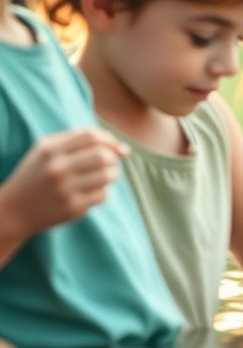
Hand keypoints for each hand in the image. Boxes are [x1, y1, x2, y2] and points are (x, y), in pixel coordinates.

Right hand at [0, 129, 126, 237]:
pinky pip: (103, 195)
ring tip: (102, 177)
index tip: (114, 146)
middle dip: (113, 158)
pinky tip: (88, 193)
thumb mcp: (46, 151)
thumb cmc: (37, 174)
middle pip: (103, 155)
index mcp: (50, 150)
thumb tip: (123, 148)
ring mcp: (65, 189)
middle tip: (108, 163)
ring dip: (112, 174)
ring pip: (108, 175)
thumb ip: (79, 140)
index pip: (90, 136)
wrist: (14, 210)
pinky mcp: (73, 208)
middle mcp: (57, 168)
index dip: (108, 139)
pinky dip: (101, 192)